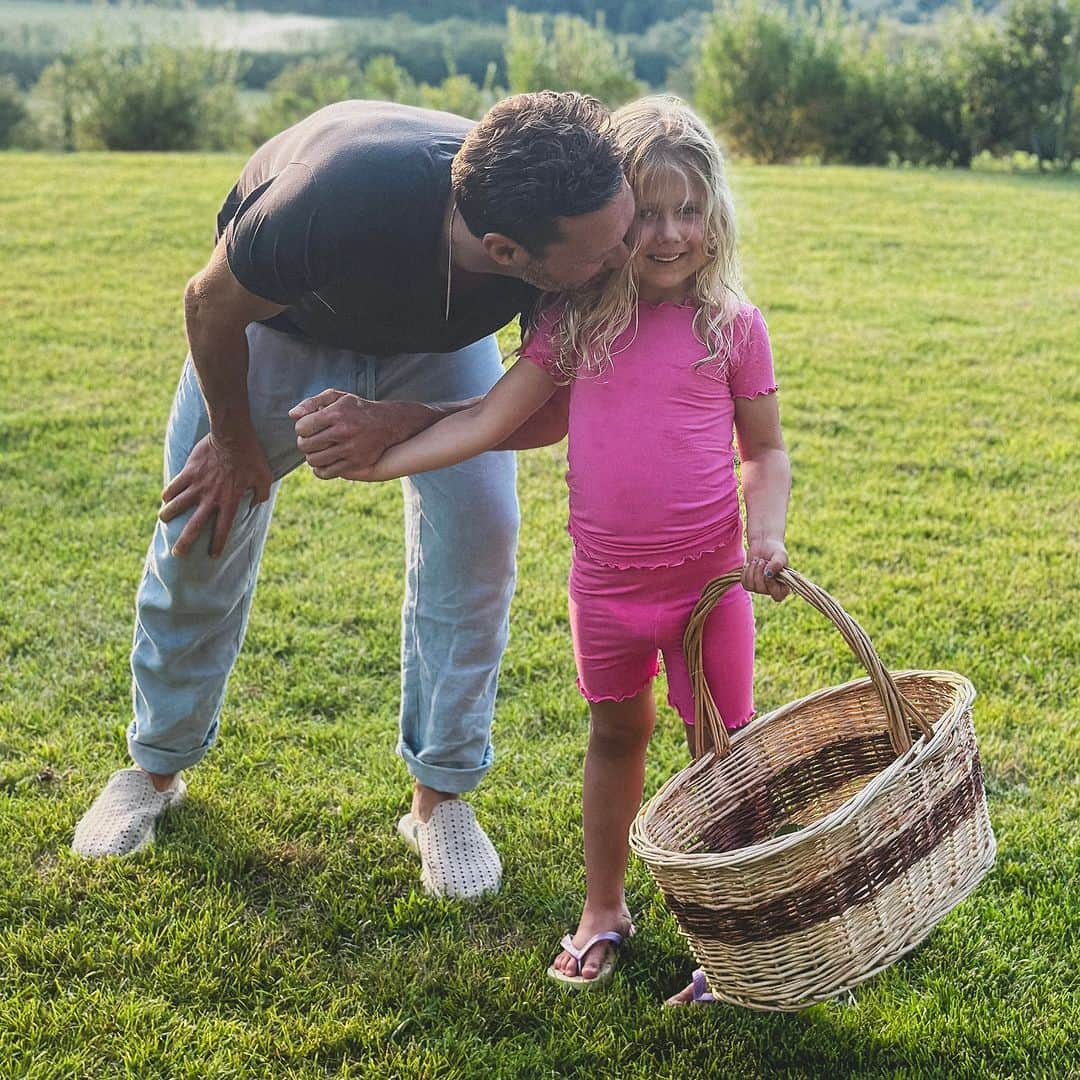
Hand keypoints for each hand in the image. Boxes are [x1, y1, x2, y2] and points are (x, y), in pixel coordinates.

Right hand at [159, 432, 272, 556]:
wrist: (232, 435)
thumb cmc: (252, 457)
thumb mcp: (265, 478)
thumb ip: (261, 494)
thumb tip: (255, 504)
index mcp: (230, 501)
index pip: (223, 529)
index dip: (217, 544)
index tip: (212, 556)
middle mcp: (211, 498)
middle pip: (195, 525)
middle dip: (185, 542)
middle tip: (177, 554)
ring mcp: (197, 485)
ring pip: (177, 505)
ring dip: (168, 515)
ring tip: (164, 520)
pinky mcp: (188, 472)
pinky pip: (174, 486)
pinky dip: (168, 493)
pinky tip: (165, 498)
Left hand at [290, 389, 430, 480]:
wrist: (388, 423)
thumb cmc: (356, 409)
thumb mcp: (336, 397)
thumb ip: (312, 403)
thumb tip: (292, 415)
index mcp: (337, 414)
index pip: (302, 427)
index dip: (301, 427)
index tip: (309, 426)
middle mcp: (344, 432)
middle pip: (306, 445)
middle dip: (304, 442)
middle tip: (311, 439)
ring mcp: (350, 449)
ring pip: (314, 460)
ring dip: (311, 456)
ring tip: (317, 449)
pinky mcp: (356, 463)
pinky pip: (326, 473)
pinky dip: (319, 469)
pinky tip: (323, 462)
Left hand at [742, 537, 789, 601]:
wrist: (764, 545)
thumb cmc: (776, 551)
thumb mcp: (780, 556)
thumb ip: (777, 564)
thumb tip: (768, 574)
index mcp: (783, 586)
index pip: (778, 596)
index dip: (771, 586)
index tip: (769, 573)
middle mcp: (772, 589)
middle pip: (761, 589)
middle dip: (759, 572)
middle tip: (762, 560)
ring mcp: (760, 588)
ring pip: (751, 586)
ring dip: (752, 571)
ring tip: (757, 560)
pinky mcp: (750, 583)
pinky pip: (744, 583)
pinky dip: (746, 572)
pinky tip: (750, 564)